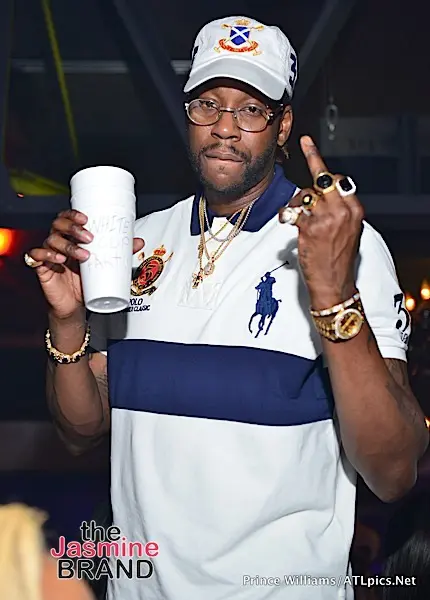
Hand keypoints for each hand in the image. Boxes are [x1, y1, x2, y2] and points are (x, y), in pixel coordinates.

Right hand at [26, 209, 143, 319]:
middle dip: (73, 228)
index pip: (67, 218)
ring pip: (51, 240)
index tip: (86, 218)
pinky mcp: (41, 268)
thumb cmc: (86, 283)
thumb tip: (138, 242)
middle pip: (58, 225)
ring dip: (68, 245)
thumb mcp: (104, 267)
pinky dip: (45, 254)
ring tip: (83, 255)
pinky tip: (58, 260)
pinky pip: (36, 256)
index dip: (73, 214)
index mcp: (72, 238)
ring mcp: (49, 254)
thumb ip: (120, 253)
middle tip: (89, 237)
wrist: (74, 306)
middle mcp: (59, 243)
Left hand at [285, 136, 363, 309]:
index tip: (308, 144)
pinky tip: (290, 222)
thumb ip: (338, 210)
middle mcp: (343, 210)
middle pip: (321, 180)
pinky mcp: (310, 228)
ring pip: (305, 194)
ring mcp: (326, 218)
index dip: (319, 161)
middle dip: (308, 180)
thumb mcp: (348, 230)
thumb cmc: (338, 260)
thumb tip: (321, 196)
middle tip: (304, 160)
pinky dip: (288, 215)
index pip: (337, 178)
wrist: (333, 284)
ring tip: (297, 217)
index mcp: (354, 209)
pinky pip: (294, 211)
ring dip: (297, 203)